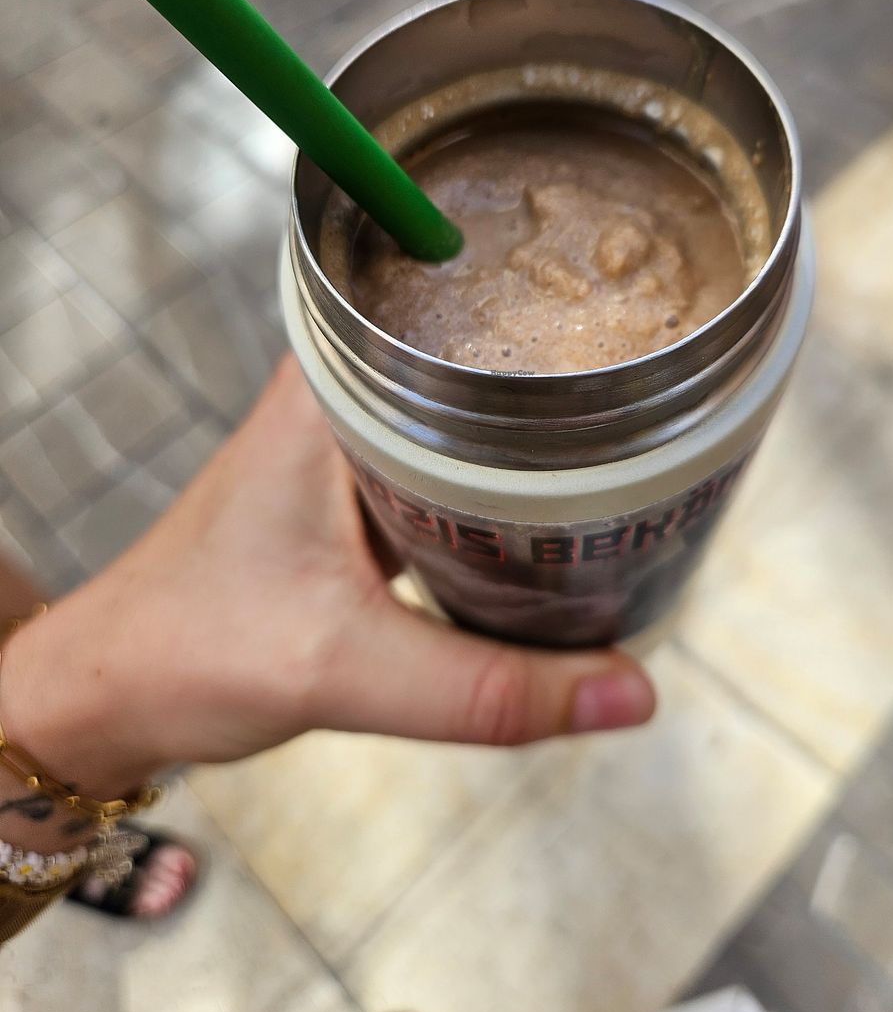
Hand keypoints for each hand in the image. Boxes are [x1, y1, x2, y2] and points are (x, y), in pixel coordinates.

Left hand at [1, 358, 654, 798]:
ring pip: (465, 431)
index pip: (458, 318)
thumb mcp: (347, 669)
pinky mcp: (352, 497)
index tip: (632, 338)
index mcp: (328, 391)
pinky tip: (549, 528)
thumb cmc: (190, 652)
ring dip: (531, 452)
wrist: (115, 693)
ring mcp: (345, 448)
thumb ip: (490, 690)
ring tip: (626, 462)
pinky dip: (496, 503)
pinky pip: (446, 480)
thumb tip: (631, 693)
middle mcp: (339, 399)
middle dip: (562, 393)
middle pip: (477, 372)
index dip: (548, 319)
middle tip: (657, 413)